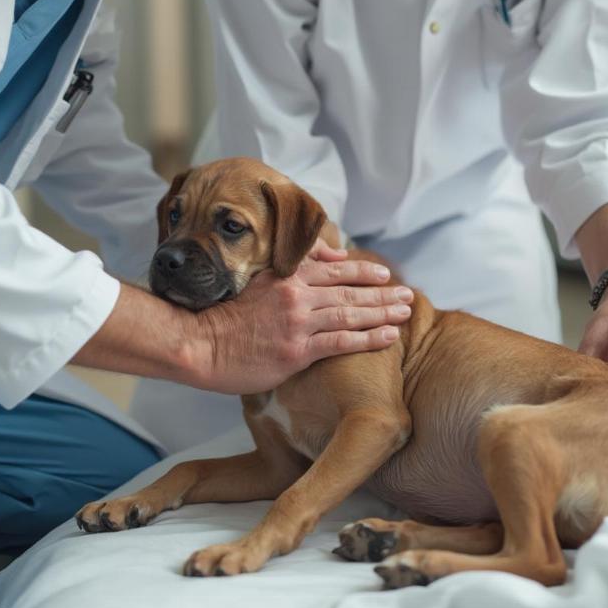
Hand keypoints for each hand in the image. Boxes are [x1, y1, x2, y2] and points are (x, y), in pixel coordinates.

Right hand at [186, 243, 413, 393]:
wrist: (200, 344)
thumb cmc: (226, 316)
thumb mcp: (257, 281)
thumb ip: (293, 267)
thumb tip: (330, 255)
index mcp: (286, 277)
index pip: (334, 270)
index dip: (363, 272)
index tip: (385, 276)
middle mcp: (296, 295)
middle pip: (349, 291)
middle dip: (382, 293)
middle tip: (408, 295)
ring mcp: (298, 323)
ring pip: (350, 314)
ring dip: (383, 312)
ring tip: (405, 312)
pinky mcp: (297, 351)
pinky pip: (341, 342)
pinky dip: (368, 338)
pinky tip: (389, 337)